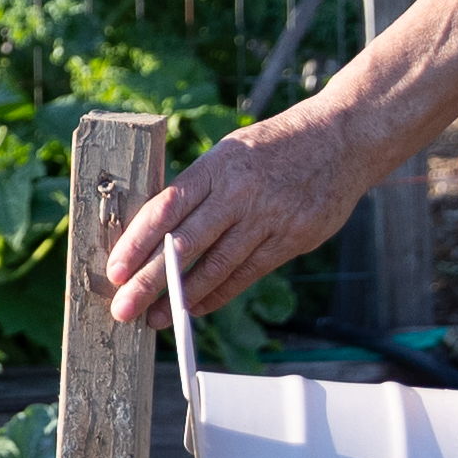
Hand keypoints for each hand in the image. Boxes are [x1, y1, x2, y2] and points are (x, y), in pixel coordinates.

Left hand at [99, 115, 371, 324]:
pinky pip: (248, 274)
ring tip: (156, 318)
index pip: (166, 208)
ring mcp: (269, 218)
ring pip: (217, 266)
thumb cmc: (274, 147)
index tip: (115, 270)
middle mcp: (241, 193)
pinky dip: (218, 294)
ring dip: (182, 298)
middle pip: (186, 244)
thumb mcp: (230, 153)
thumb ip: (198, 189)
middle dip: (150, 281)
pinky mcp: (293, 239)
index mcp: (217, 166)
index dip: (137, 242)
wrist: (343, 139)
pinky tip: (195, 308)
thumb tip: (155, 232)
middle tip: (123, 308)